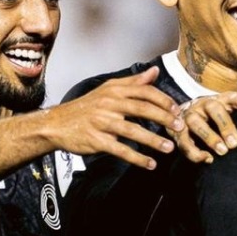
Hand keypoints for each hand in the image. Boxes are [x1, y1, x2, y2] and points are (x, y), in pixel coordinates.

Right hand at [47, 67, 183, 168]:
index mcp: (114, 90)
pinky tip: (150, 164)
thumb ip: (133, 82)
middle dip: (164, 118)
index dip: (163, 100)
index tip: (177, 110)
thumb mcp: (108, 90)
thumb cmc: (86, 107)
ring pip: (133, 131)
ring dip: (153, 140)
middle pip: (142, 109)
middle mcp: (109, 104)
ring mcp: (102, 123)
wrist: (57, 123)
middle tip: (179, 127)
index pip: (144, 91)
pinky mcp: (96, 140)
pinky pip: (120, 150)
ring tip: (169, 147)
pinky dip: (137, 158)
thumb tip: (154, 71)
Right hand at [171, 92, 236, 163]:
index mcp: (224, 99)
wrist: (187, 112)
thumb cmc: (218, 115)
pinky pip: (184, 140)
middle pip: (215, 109)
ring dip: (209, 137)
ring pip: (196, 123)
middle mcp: (206, 103)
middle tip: (235, 143)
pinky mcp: (178, 130)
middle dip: (225, 126)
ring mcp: (191, 115)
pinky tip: (206, 158)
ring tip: (222, 151)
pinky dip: (194, 151)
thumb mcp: (234, 111)